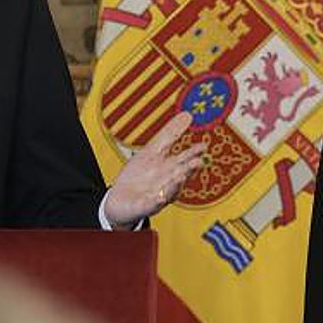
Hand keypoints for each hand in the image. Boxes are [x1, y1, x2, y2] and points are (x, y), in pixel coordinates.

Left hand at [103, 112, 207, 227]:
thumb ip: (170, 134)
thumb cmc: (139, 175)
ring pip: (170, 190)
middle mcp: (167, 182)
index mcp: (169, 167)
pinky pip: (152, 205)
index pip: (183, 159)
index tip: (202, 146)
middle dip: (188, 169)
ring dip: (175, 184)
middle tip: (198, 162)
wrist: (119, 199)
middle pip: (180, 174)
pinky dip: (156, 202)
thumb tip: (187, 115)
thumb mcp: (153, 150)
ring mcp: (158, 195)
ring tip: (180, 176)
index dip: (192, 153)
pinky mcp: (146, 207)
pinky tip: (158, 198)